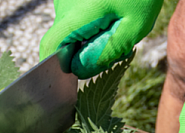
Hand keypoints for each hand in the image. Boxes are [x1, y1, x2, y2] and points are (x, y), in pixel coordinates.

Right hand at [40, 0, 163, 78]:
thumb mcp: (133, 28)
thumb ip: (105, 53)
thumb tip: (77, 70)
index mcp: (77, 14)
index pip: (51, 47)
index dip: (58, 67)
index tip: (78, 73)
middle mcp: (64, 4)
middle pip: (61, 41)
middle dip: (82, 52)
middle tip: (114, 46)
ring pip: (69, 30)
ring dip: (88, 39)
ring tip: (116, 29)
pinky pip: (74, 19)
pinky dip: (90, 26)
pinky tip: (110, 19)